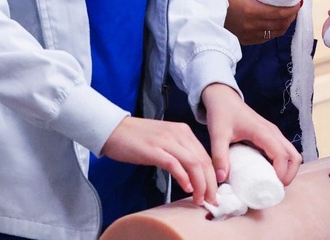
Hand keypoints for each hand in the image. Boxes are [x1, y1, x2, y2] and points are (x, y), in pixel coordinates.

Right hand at [101, 115, 217, 205]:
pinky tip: (186, 188)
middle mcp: (179, 133)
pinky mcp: (154, 150)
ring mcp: (167, 141)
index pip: (205, 155)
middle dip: (210, 183)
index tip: (213, 192)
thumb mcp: (165, 141)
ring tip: (199, 199)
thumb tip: (192, 175)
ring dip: (199, 183)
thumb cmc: (139, 139)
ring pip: (193, 163)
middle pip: (203, 160)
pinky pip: (174, 164)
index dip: (212, 176)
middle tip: (211, 200)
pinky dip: (183, 177)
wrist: (115, 129)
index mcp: (183, 131)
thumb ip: (179, 152)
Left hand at [201, 83, 300, 186]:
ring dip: (288, 171)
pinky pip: (284, 152)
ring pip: (292, 154)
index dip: (281, 173)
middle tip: (273, 189)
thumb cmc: (221, 114)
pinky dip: (283, 165)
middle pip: (294, 156)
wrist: (223, 98)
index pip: (281, 154)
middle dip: (289, 175)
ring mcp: (273, 133)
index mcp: (263, 132)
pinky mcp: (271, 136)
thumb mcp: (217, 135)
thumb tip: (222, 180)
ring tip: (271, 184)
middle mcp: (273, 132)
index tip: (270, 188)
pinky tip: (268, 174)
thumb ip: (219, 156)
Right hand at [222, 0, 300, 44]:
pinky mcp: (245, 40)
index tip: (299, 2)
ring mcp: (248, 35)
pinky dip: (275, 31)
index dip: (292, 9)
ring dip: (285, 24)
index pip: (279, 13)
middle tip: (295, 7)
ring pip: (275, 33)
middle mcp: (251, 25)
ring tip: (289, 15)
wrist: (209, 8)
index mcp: (252, 10)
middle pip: (280, 25)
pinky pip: (266, 38)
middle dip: (291, 16)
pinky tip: (277, 23)